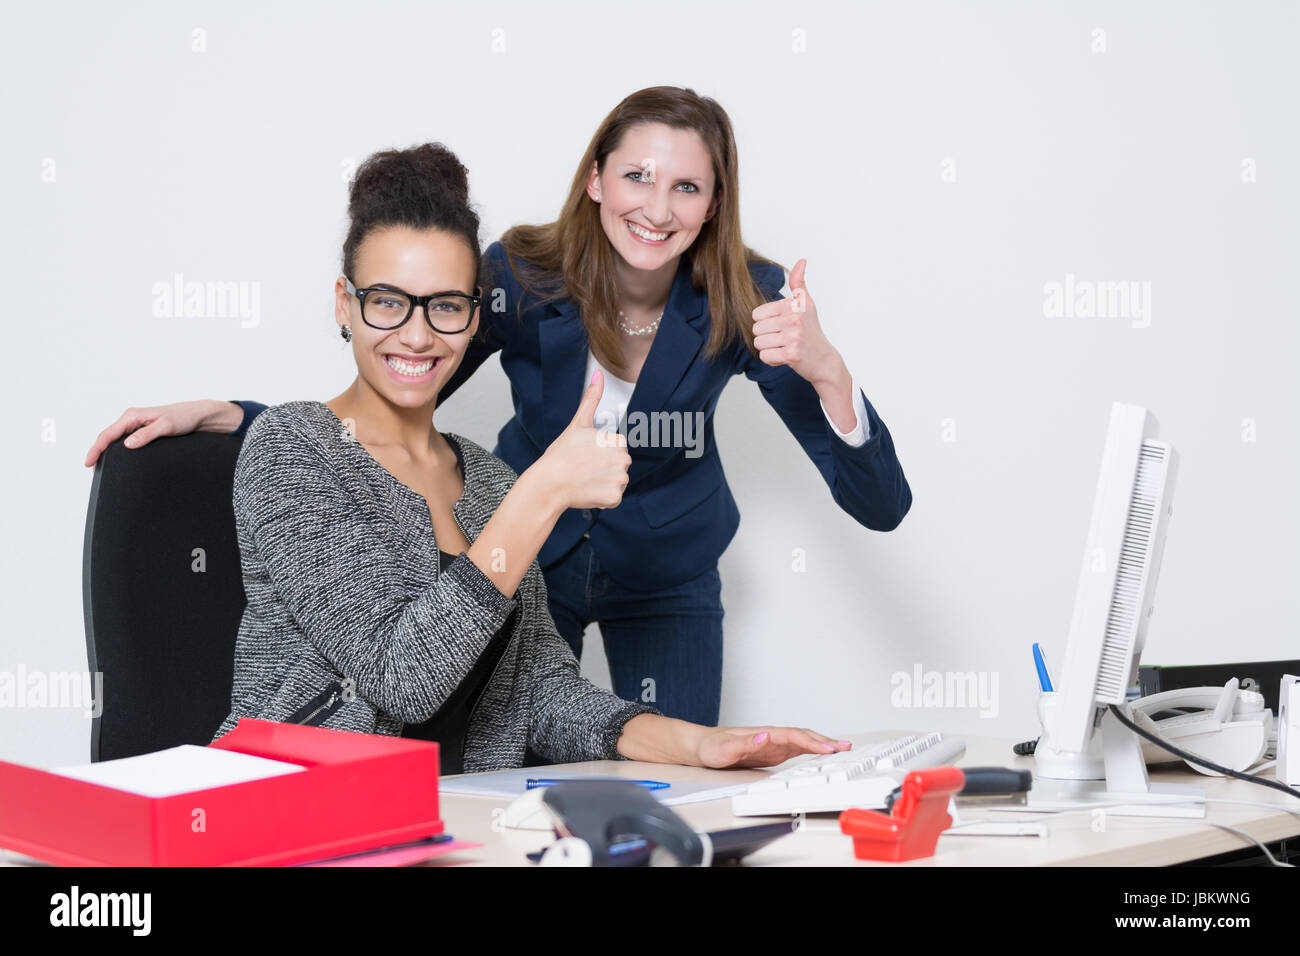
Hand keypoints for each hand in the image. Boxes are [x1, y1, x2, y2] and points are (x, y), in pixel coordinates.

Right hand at [83, 400, 242, 466]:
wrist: (196, 415)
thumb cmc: (183, 418)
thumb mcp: (166, 427)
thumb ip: (147, 434)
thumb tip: (128, 444)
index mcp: (132, 415)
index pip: (108, 433)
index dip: (96, 449)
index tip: (88, 462)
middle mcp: (131, 418)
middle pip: (107, 436)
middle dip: (98, 451)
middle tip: (92, 468)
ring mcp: (135, 424)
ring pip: (114, 438)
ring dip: (106, 451)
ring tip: (100, 467)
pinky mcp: (141, 429)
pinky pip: (123, 439)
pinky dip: (117, 449)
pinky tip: (116, 459)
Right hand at [532, 370, 630, 510]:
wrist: (549, 483)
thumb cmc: (560, 455)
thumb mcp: (578, 423)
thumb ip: (591, 398)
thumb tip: (598, 374)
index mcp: (617, 441)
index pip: (617, 449)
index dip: (601, 453)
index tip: (587, 456)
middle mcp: (623, 459)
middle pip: (619, 466)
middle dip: (604, 469)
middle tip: (585, 468)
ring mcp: (620, 479)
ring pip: (617, 482)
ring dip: (604, 484)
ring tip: (585, 480)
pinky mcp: (614, 497)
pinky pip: (613, 499)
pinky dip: (602, 499)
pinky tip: (588, 491)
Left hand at [696, 726, 851, 768]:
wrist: (702, 747)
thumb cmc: (712, 747)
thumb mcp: (726, 748)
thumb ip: (746, 742)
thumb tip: (766, 735)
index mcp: (764, 734)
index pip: (794, 736)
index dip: (812, 742)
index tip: (828, 749)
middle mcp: (772, 737)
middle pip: (804, 736)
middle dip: (825, 742)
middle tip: (846, 748)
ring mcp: (774, 744)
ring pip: (804, 742)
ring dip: (822, 745)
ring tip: (843, 749)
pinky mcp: (773, 752)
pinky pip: (797, 750)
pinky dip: (813, 751)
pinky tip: (823, 754)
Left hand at [751, 259, 843, 386]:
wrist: (825, 360)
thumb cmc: (812, 331)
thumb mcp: (807, 304)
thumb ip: (799, 283)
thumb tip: (802, 260)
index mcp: (793, 305)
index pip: (757, 314)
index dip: (766, 322)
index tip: (782, 326)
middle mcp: (793, 319)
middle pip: (756, 329)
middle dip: (767, 337)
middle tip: (784, 338)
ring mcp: (793, 337)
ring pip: (759, 343)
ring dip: (769, 348)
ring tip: (784, 347)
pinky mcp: (791, 355)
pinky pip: (765, 356)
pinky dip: (772, 359)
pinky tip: (785, 357)